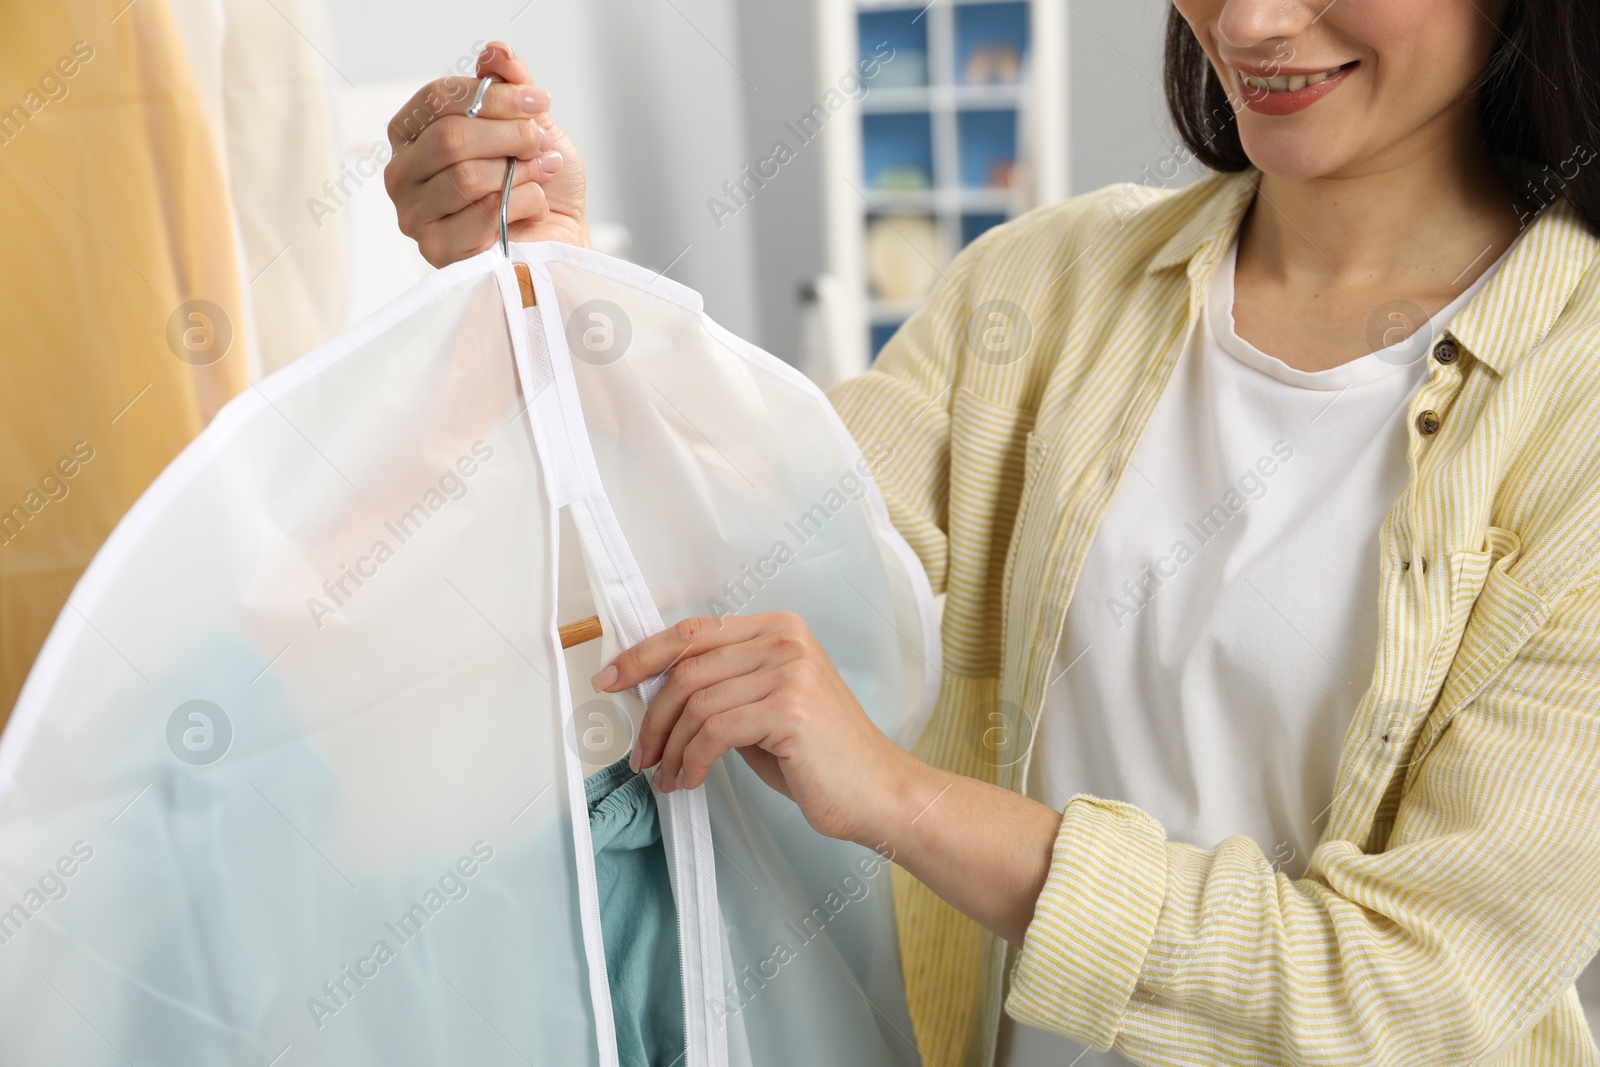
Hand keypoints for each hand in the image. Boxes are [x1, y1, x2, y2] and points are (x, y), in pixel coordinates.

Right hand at [383, 42, 587, 266]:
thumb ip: (509, 84)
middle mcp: (401, 173)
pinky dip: (524, 204)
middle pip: (449, 138)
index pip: (437, 99)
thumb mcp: (530, 123)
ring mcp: (413, 215)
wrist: (558, 236)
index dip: (492, 96)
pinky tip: (536, 207)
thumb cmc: (537, 182)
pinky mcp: (436, 251)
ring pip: (467, 178)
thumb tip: (496, 52)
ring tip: (543, 172)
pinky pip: (484, 216)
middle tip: (539, 141)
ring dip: (519, 172)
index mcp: (411, 134)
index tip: (538, 102)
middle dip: (508, 135)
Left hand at [592, 612, 916, 843]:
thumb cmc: (820, 757)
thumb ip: (723, 687)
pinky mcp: (790, 709)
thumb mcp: (766, 706)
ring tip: (668, 775)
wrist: (877, 792)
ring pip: (695, 703)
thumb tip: (655, 693)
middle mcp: (785, 640)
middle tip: (640, 752)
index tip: (609, 680)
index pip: (692, 632)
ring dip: (671, 746)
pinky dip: (692, 760)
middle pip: (686, 667)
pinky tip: (691, 781)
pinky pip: (714, 731)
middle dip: (651, 715)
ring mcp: (790, 671)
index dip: (642, 655)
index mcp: (778, 628)